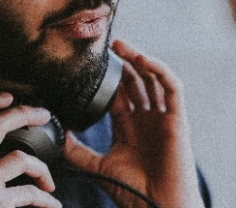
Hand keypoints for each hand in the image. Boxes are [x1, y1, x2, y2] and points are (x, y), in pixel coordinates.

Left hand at [64, 40, 203, 207]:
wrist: (158, 205)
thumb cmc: (134, 191)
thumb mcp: (98, 166)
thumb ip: (77, 150)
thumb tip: (57, 133)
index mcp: (130, 127)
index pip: (119, 93)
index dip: (108, 76)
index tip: (91, 61)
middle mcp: (147, 118)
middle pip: (136, 81)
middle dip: (123, 61)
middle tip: (107, 45)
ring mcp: (163, 117)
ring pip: (153, 79)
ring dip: (139, 60)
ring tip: (121, 46)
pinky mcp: (178, 119)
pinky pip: (172, 88)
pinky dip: (160, 71)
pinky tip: (143, 60)